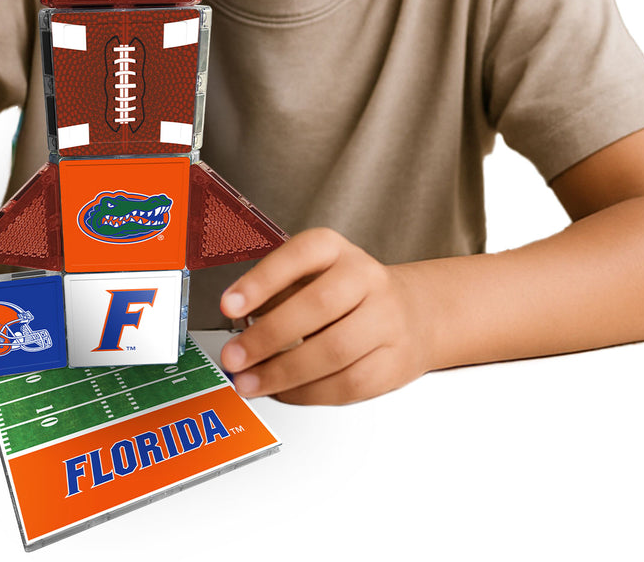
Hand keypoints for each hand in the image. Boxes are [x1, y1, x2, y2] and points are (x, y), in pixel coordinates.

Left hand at [218, 228, 429, 404]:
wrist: (414, 313)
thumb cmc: (347, 294)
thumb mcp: (313, 274)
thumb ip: (277, 294)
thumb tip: (239, 327)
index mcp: (336, 250)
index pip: (300, 255)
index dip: (262, 280)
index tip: (229, 305)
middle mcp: (365, 278)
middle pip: (318, 306)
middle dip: (268, 336)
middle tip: (234, 357)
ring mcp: (385, 320)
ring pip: (334, 351)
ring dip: (284, 373)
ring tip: (250, 383)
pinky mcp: (393, 362)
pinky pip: (348, 384)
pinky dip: (309, 393)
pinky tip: (285, 391)